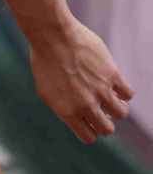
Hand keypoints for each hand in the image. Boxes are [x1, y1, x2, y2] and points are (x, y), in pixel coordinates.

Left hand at [29, 18, 132, 142]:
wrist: (52, 37)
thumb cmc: (45, 61)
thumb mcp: (46, 90)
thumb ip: (63, 107)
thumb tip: (77, 117)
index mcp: (67, 111)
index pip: (88, 137)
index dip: (90, 130)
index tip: (88, 122)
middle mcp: (85, 105)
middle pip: (107, 129)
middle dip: (105, 123)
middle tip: (100, 111)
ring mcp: (100, 90)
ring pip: (121, 113)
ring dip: (116, 108)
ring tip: (108, 98)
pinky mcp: (112, 75)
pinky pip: (128, 93)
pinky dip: (123, 92)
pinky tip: (113, 85)